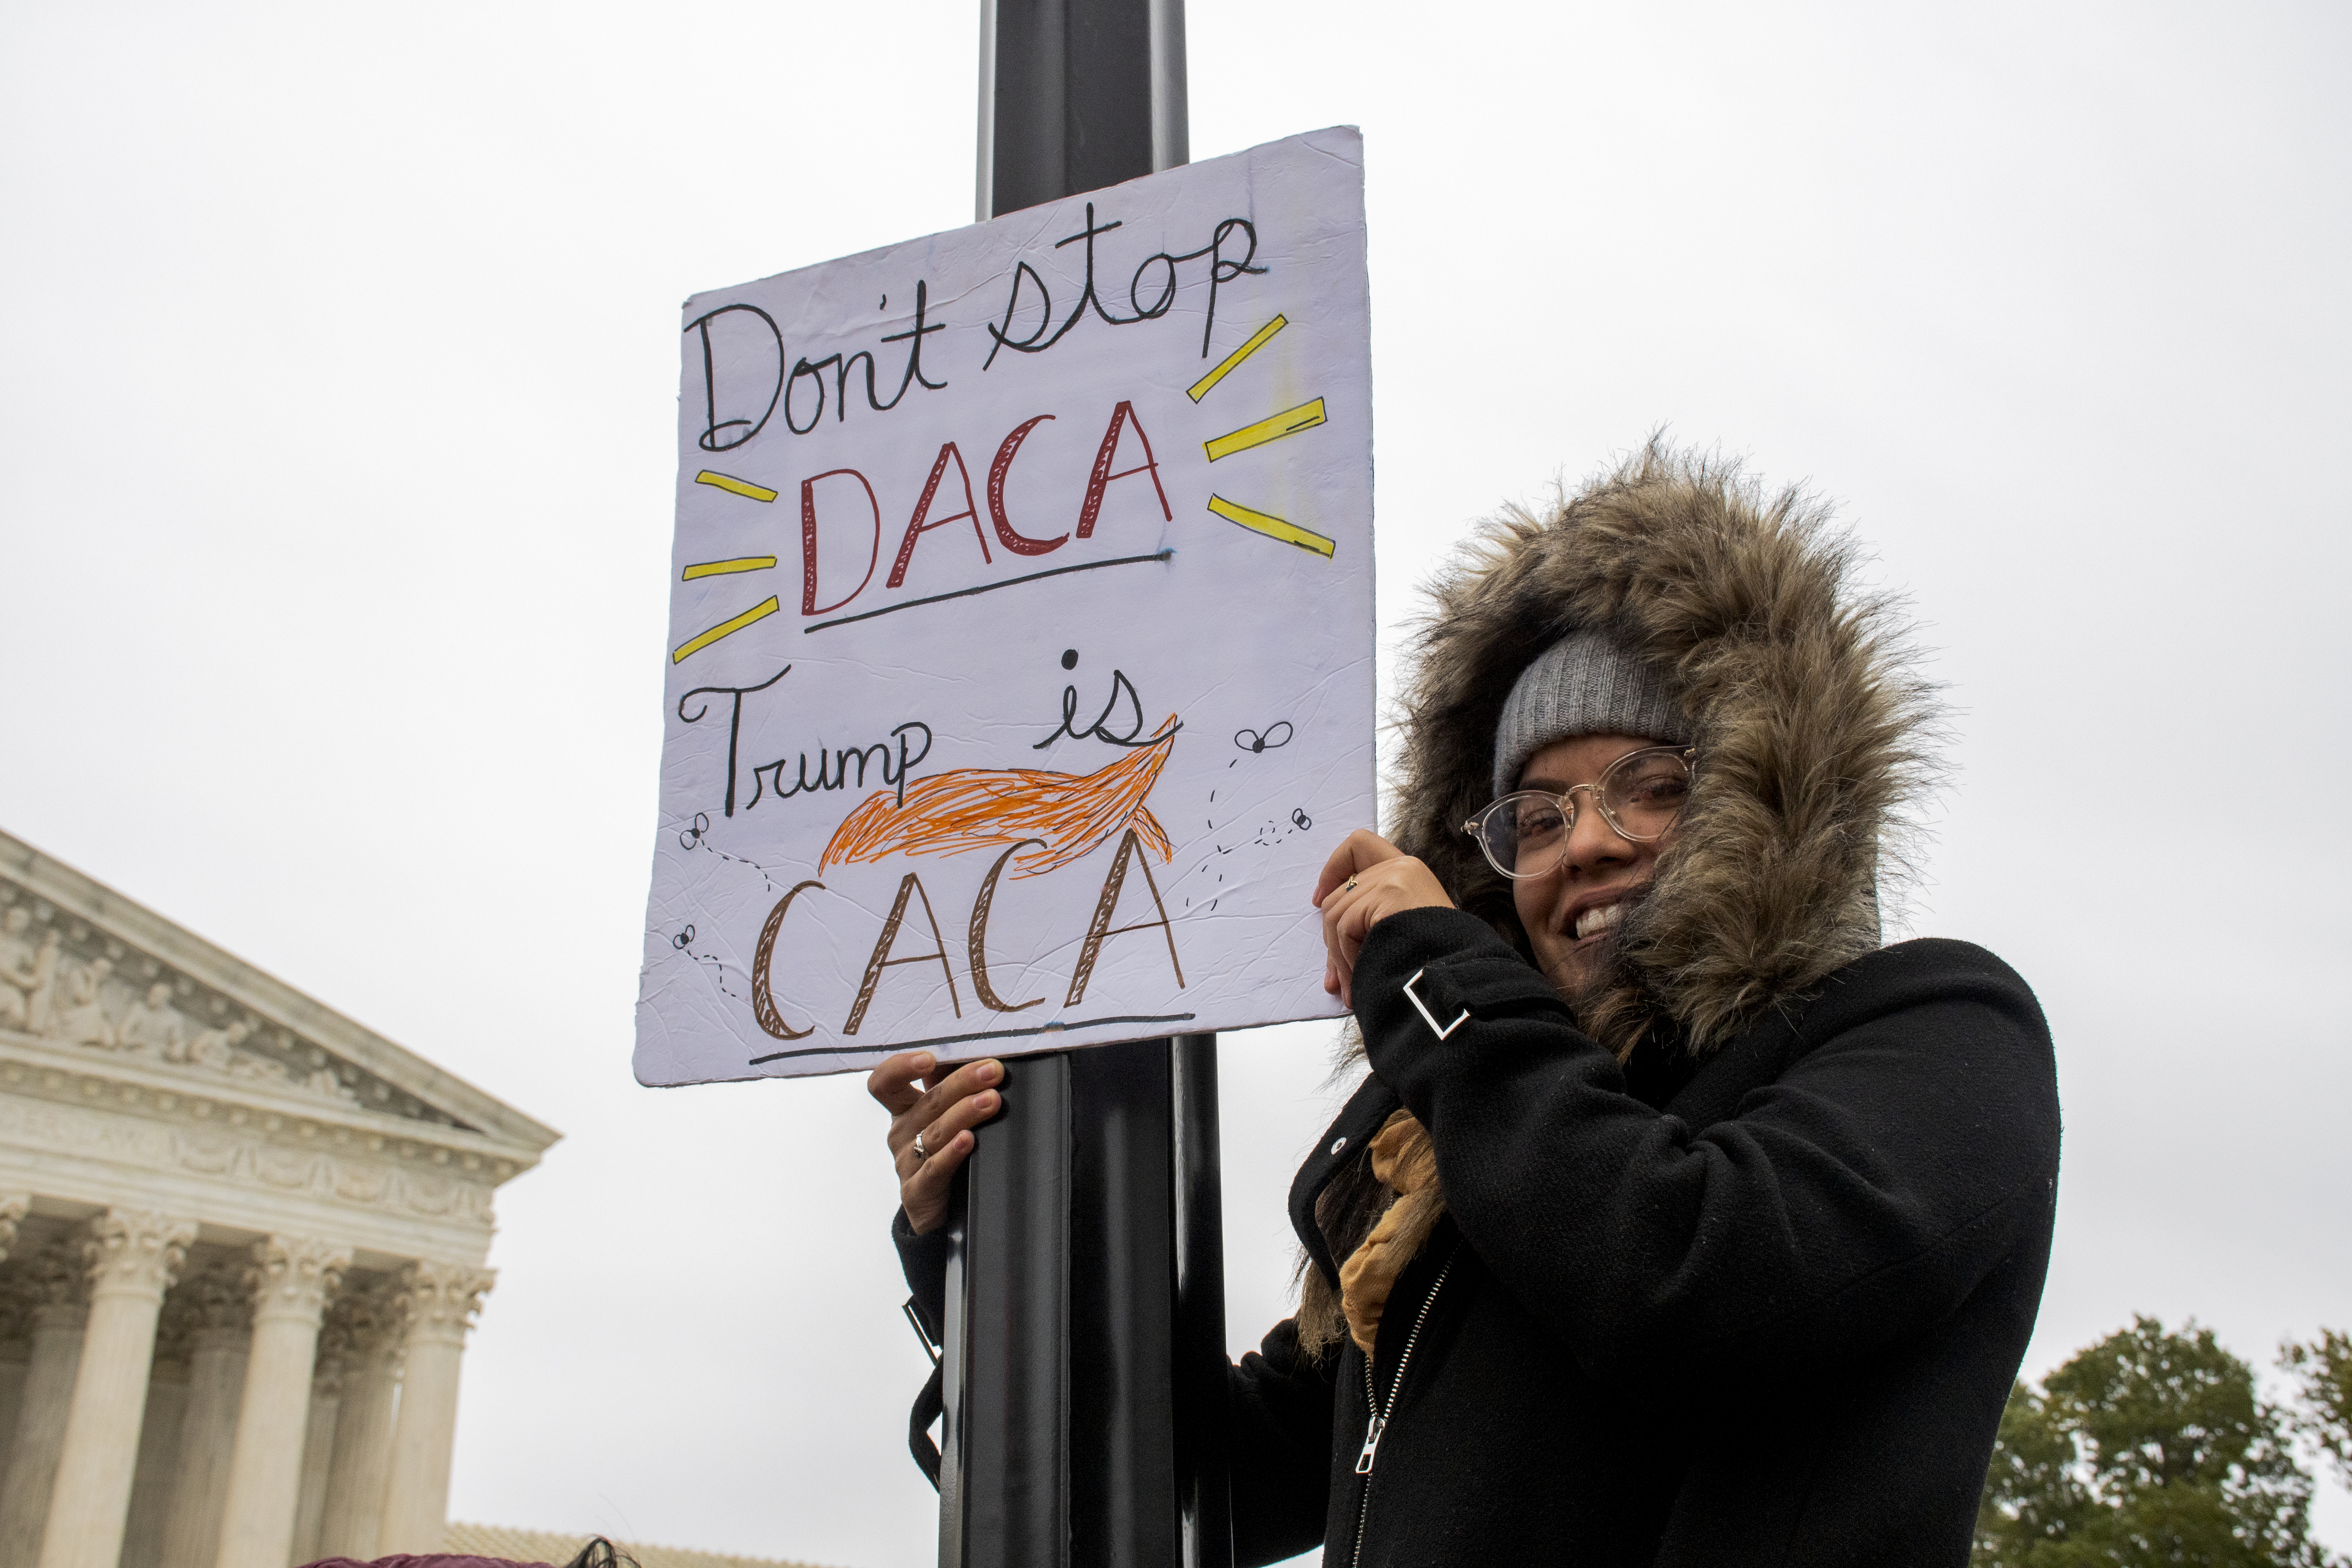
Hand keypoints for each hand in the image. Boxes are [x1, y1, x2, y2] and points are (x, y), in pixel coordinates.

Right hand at [866, 1050, 1004, 1234]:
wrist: (940, 1214)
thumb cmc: (947, 1153)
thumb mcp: (945, 1116)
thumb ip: (951, 1085)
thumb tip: (980, 1050)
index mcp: (904, 1109)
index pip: (885, 1082)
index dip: (900, 1067)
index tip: (929, 1057)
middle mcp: (901, 1133)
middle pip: (925, 1102)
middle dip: (961, 1082)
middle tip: (992, 1070)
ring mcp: (907, 1163)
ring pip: (935, 1132)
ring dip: (964, 1112)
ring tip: (992, 1100)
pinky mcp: (917, 1192)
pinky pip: (934, 1168)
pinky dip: (952, 1152)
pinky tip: (968, 1140)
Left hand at [1311, 829, 1453, 1008]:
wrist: (1456, 972)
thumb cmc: (1434, 959)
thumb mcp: (1402, 928)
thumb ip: (1371, 919)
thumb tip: (1331, 952)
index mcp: (1407, 871)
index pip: (1359, 844)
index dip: (1333, 867)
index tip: (1319, 899)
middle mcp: (1401, 866)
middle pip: (1339, 895)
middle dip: (1331, 941)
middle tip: (1335, 978)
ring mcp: (1394, 877)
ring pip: (1335, 914)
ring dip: (1338, 957)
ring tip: (1350, 986)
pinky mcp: (1388, 894)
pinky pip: (1344, 926)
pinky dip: (1346, 957)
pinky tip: (1361, 974)